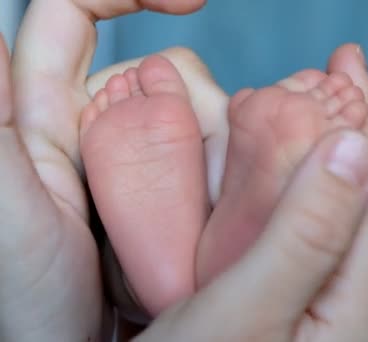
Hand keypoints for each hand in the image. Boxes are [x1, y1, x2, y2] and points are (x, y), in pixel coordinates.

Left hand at [1, 1, 210, 339]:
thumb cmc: (22, 292)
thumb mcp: (2, 200)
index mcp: (39, 108)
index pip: (74, 14)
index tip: (194, 0)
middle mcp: (92, 121)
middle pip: (161, 68)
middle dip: (192, 105)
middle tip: (196, 170)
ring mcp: (138, 155)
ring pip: (198, 113)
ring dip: (214, 151)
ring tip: (200, 214)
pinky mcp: (174, 187)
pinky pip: (216, 156)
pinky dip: (231, 170)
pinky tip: (221, 209)